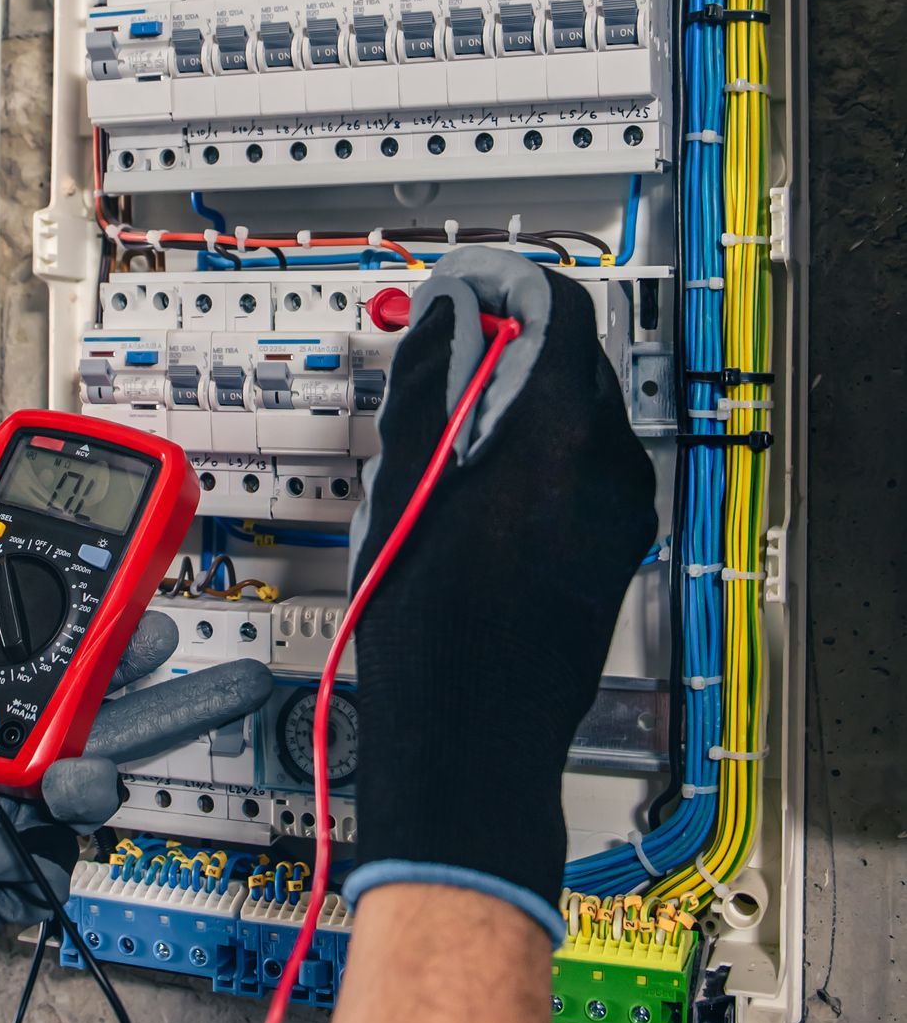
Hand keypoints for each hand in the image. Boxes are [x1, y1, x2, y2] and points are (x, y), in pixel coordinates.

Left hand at [0, 526, 271, 1022]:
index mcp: (0, 695)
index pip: (78, 656)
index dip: (120, 631)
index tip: (149, 604)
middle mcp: (24, 749)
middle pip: (121, 720)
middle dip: (185, 700)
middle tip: (233, 681)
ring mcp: (23, 812)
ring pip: (96, 792)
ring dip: (90, 782)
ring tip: (63, 780)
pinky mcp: (11, 873)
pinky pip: (38, 863)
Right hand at [344, 248, 657, 939]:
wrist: (471, 737)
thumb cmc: (431, 626)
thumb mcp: (403, 480)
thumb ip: (432, 378)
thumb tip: (447, 313)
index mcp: (561, 433)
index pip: (554, 305)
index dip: (500, 285)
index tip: (456, 292)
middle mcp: (609, 465)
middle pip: (567, 355)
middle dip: (504, 343)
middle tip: (437, 358)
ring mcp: (620, 510)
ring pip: (574, 412)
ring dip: (514, 401)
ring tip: (440, 440)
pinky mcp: (614, 547)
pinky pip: (579, 466)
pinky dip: (532, 453)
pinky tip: (471, 492)